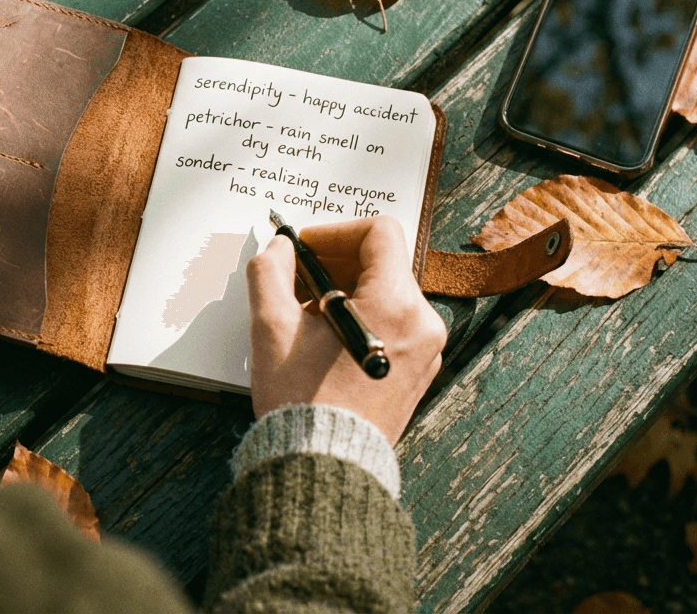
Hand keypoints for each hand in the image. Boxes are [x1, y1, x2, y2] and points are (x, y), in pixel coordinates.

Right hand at [246, 215, 447, 445]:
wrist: (324, 465)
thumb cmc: (302, 402)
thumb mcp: (272, 327)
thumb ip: (271, 271)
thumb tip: (280, 248)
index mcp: (396, 305)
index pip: (379, 232)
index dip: (335, 231)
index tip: (305, 248)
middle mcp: (423, 323)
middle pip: (383, 263)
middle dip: (335, 263)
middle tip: (297, 281)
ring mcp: (426, 350)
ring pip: (386, 293)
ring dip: (344, 291)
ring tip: (305, 316)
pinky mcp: (418, 370)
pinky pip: (392, 323)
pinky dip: (359, 317)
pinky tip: (323, 339)